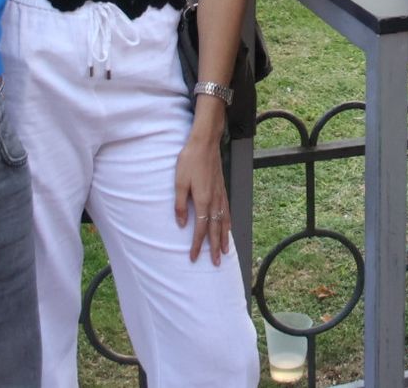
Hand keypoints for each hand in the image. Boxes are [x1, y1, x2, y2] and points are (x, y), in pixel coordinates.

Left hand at [174, 135, 230, 264]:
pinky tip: (228, 227)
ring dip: (224, 238)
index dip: (197, 245)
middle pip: (215, 229)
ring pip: (224, 221)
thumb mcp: (179, 182)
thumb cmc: (189, 160)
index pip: (200, 229)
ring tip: (225, 251)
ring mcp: (220, 194)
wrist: (205, 142)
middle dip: (214, 247)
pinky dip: (228, 222)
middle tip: (217, 263)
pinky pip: (227, 211)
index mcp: (203, 201)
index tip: (194, 258)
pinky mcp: (222, 188)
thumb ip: (180, 205)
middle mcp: (214, 201)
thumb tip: (181, 224)